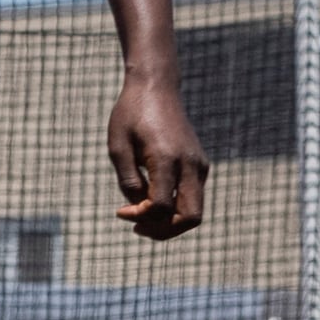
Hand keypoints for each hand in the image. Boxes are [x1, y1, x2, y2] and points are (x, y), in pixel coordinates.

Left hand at [109, 72, 207, 241]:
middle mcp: (191, 164)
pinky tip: (151, 202)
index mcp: (167, 159)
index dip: (140, 217)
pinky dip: (175, 208)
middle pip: (191, 217)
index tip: (120, 211)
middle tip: (137, 228)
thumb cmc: (130, 115)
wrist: (156, 88)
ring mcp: (200, 166)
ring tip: (141, 218)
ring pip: (195, 211)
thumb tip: (138, 208)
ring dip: (170, 222)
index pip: (162, 207)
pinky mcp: (201, 165)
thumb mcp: (118, 148)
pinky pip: (193, 197)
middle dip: (163, 231)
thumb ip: (128, 181)